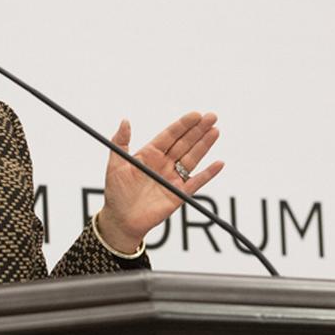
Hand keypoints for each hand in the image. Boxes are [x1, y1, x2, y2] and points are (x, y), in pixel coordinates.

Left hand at [94, 112, 223, 251]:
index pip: (170, 135)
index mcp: (150, 154)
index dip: (183, 125)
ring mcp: (173, 178)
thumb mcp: (115, 165)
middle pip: (185, 143)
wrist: (121, 220)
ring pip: (192, 158)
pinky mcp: (179, 194)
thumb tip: (125, 121)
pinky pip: (196, 182)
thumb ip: (120, 142)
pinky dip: (208, 173)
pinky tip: (219, 163)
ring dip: (205, 145)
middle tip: (212, 117)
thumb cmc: (116, 193)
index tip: (195, 114)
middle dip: (199, 130)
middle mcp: (164, 163)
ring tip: (215, 131)